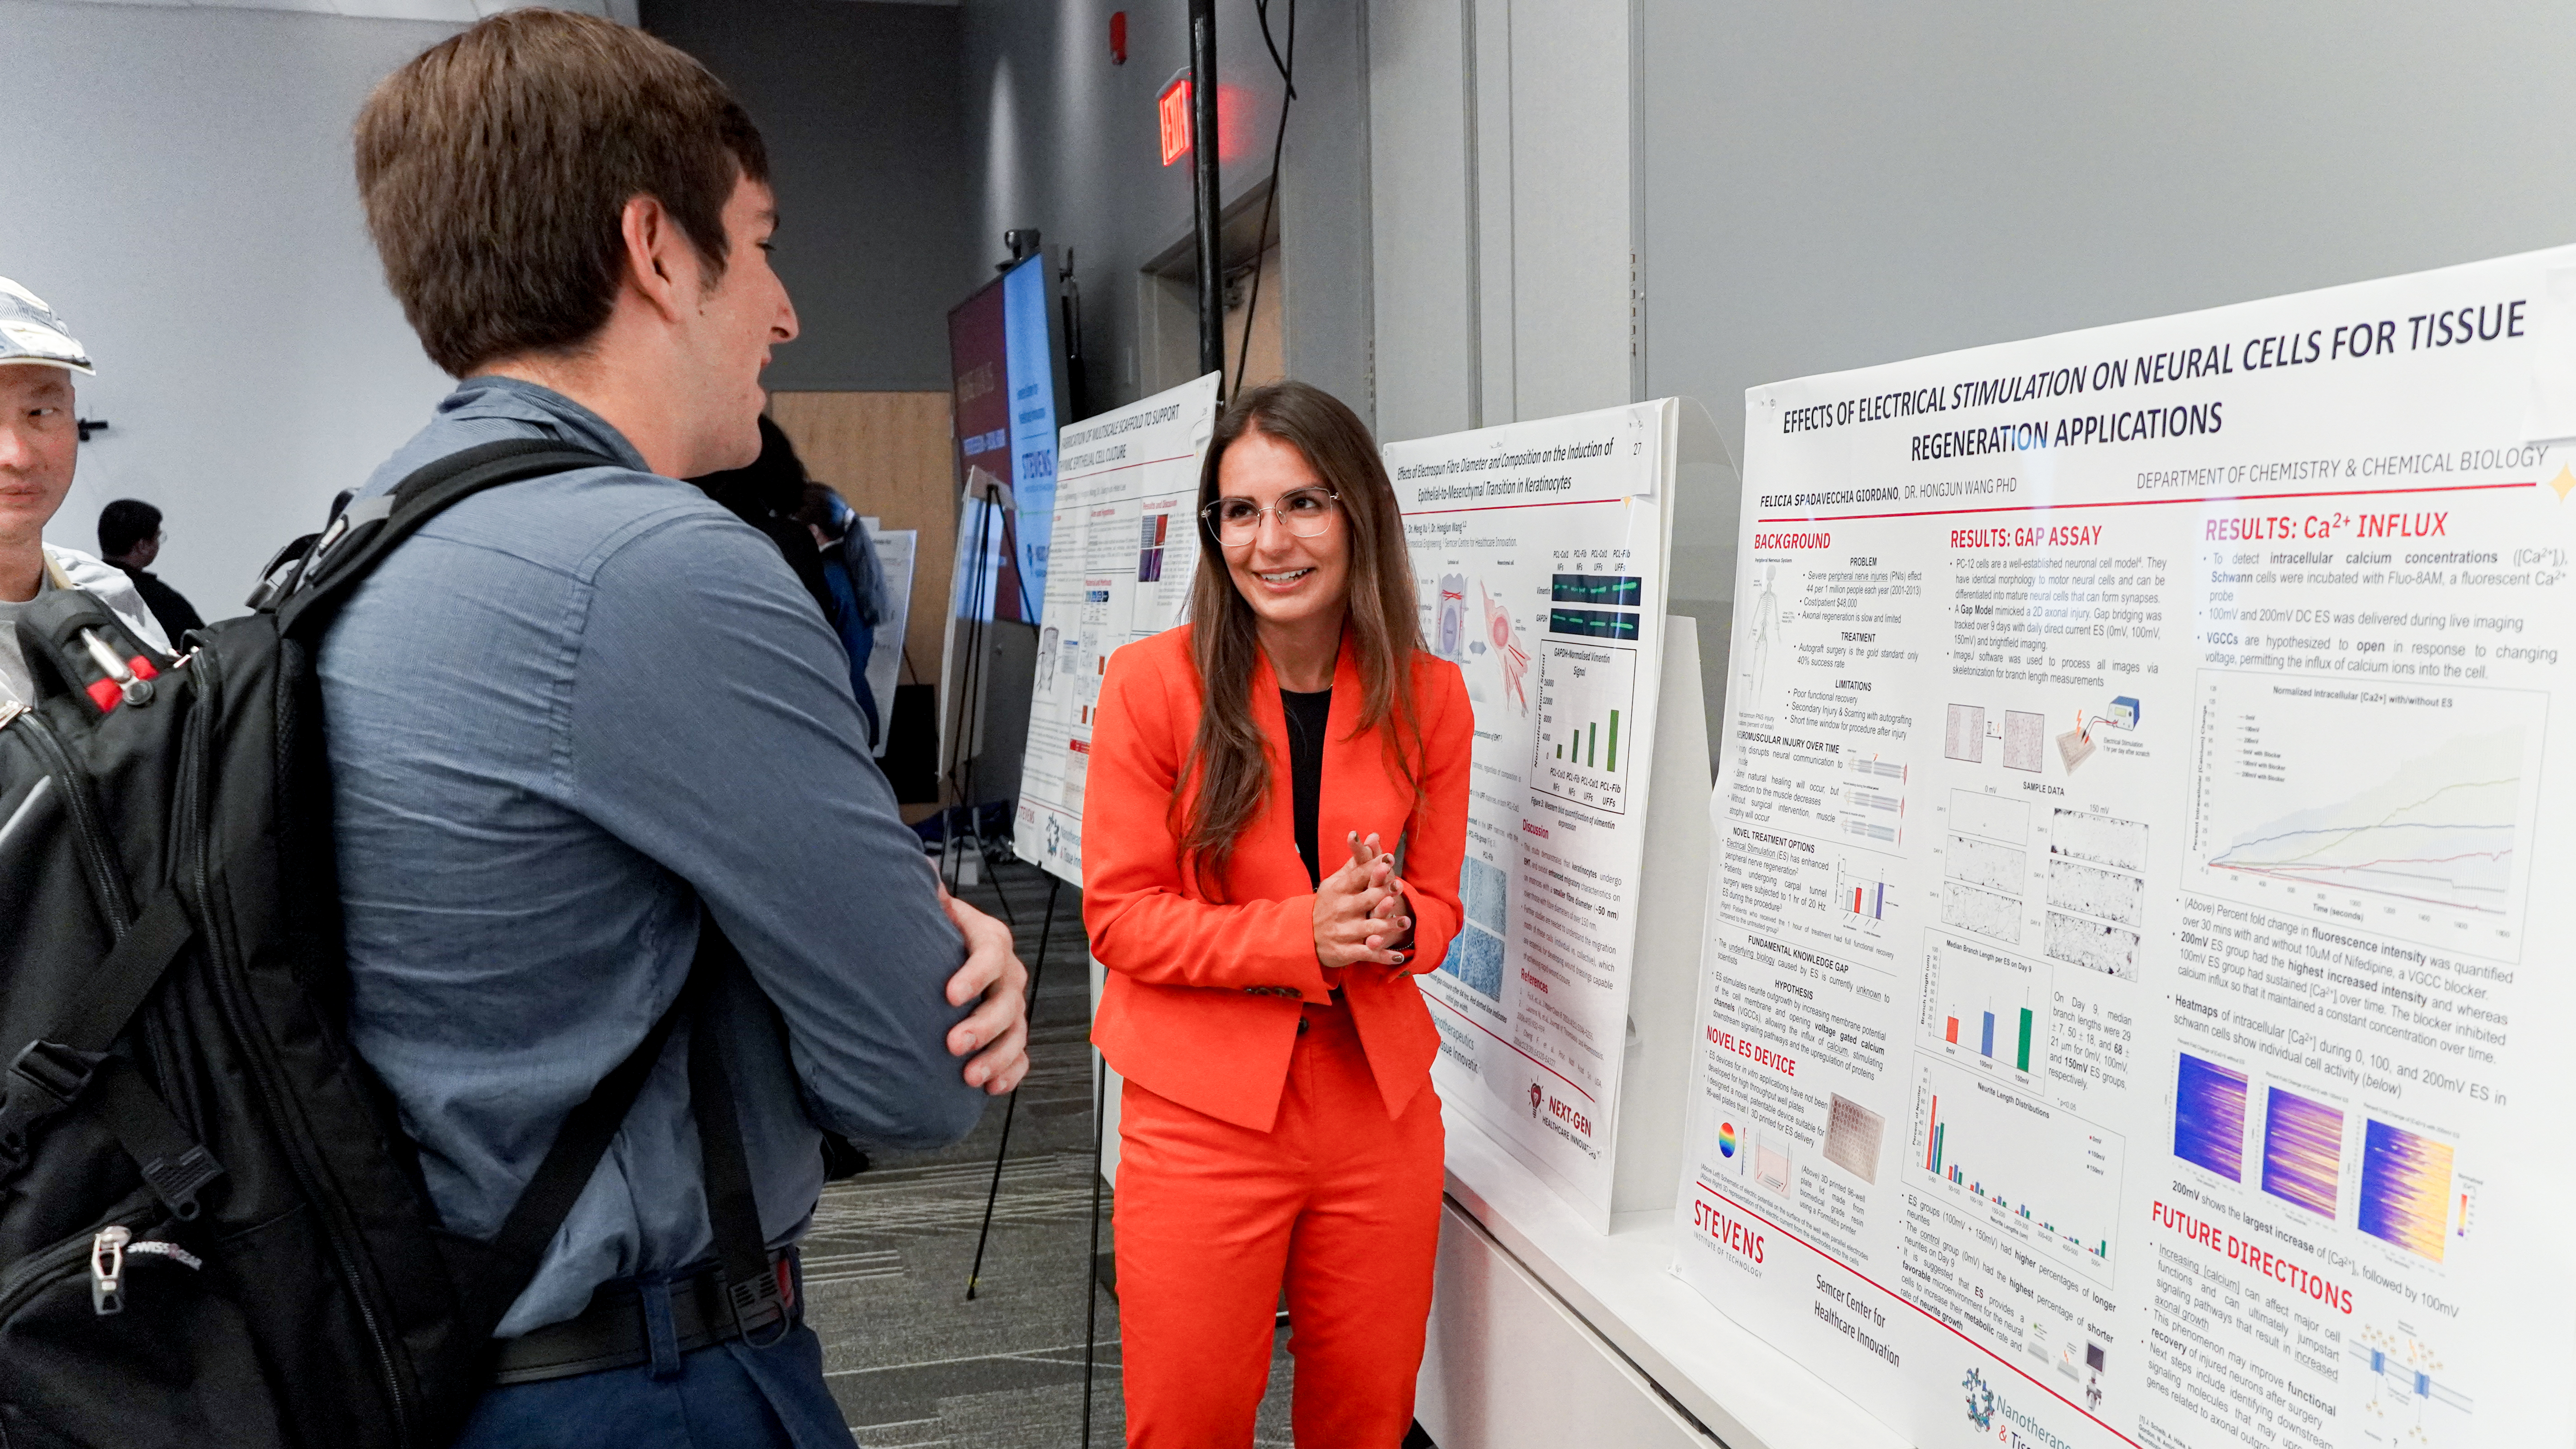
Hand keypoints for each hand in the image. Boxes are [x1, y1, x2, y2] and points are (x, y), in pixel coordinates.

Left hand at [938, 887, 1029, 1094]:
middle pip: (1008, 1000)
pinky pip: (1020, 1057)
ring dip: (997, 1056)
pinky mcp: (1007, 1035)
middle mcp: (1005, 974)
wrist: (939, 957)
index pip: (992, 953)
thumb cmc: (933, 933)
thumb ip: (925, 890)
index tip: (950, 994)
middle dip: (984, 1025)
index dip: (975, 974)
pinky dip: (1010, 1073)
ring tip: (969, 1076)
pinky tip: (990, 1087)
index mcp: (988, 939)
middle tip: (954, 1043)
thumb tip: (919, 868)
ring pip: (1017, 1032)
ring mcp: (1009, 1007)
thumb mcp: (929, 906)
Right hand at [1313, 832, 1411, 970]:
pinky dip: (1382, 955)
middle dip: (1381, 894)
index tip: (1388, 859)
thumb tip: (1372, 836)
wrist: (1305, 937)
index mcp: (1339, 890)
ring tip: (1405, 921)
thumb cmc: (1328, 905)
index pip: (1357, 877)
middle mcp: (1341, 910)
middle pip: (1365, 900)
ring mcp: (1343, 932)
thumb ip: (1357, 862)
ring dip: (1388, 925)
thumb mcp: (1336, 883)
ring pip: (1369, 927)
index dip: (1373, 868)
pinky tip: (1398, 956)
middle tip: (1399, 887)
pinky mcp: (1346, 951)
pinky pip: (1367, 953)